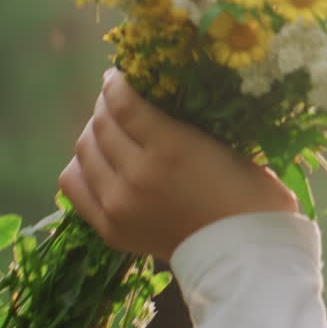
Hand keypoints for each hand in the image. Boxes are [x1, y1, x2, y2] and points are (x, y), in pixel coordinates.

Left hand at [59, 68, 297, 261]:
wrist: (246, 253)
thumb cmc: (251, 195)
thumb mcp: (226, 147)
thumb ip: (185, 128)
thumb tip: (159, 109)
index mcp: (171, 147)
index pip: (123, 103)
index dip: (116, 83)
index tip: (119, 74)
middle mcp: (136, 173)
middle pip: (100, 125)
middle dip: (105, 105)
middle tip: (116, 100)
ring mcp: (118, 203)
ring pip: (84, 152)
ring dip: (93, 134)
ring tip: (108, 131)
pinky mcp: (110, 227)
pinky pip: (75, 186)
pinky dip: (82, 167)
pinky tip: (98, 161)